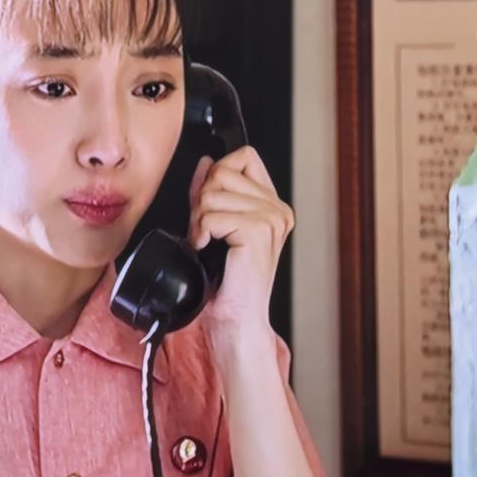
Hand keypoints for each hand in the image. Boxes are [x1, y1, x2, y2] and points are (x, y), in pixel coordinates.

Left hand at [186, 146, 294, 349]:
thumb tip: (207, 162)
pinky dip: (200, 232)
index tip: (209, 204)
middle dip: (202, 201)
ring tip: (207, 243)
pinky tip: (206, 249)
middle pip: (223, 171)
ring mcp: (272, 219)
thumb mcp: (214, 225)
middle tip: (206, 232)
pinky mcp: (259, 231)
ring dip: (198, 220)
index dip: (217, 173)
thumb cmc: (226, 282)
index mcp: (272, 206)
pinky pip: (212, 215)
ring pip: (213, 193)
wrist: (234, 319)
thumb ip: (211, 191)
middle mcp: (277, 210)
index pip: (244, 157)